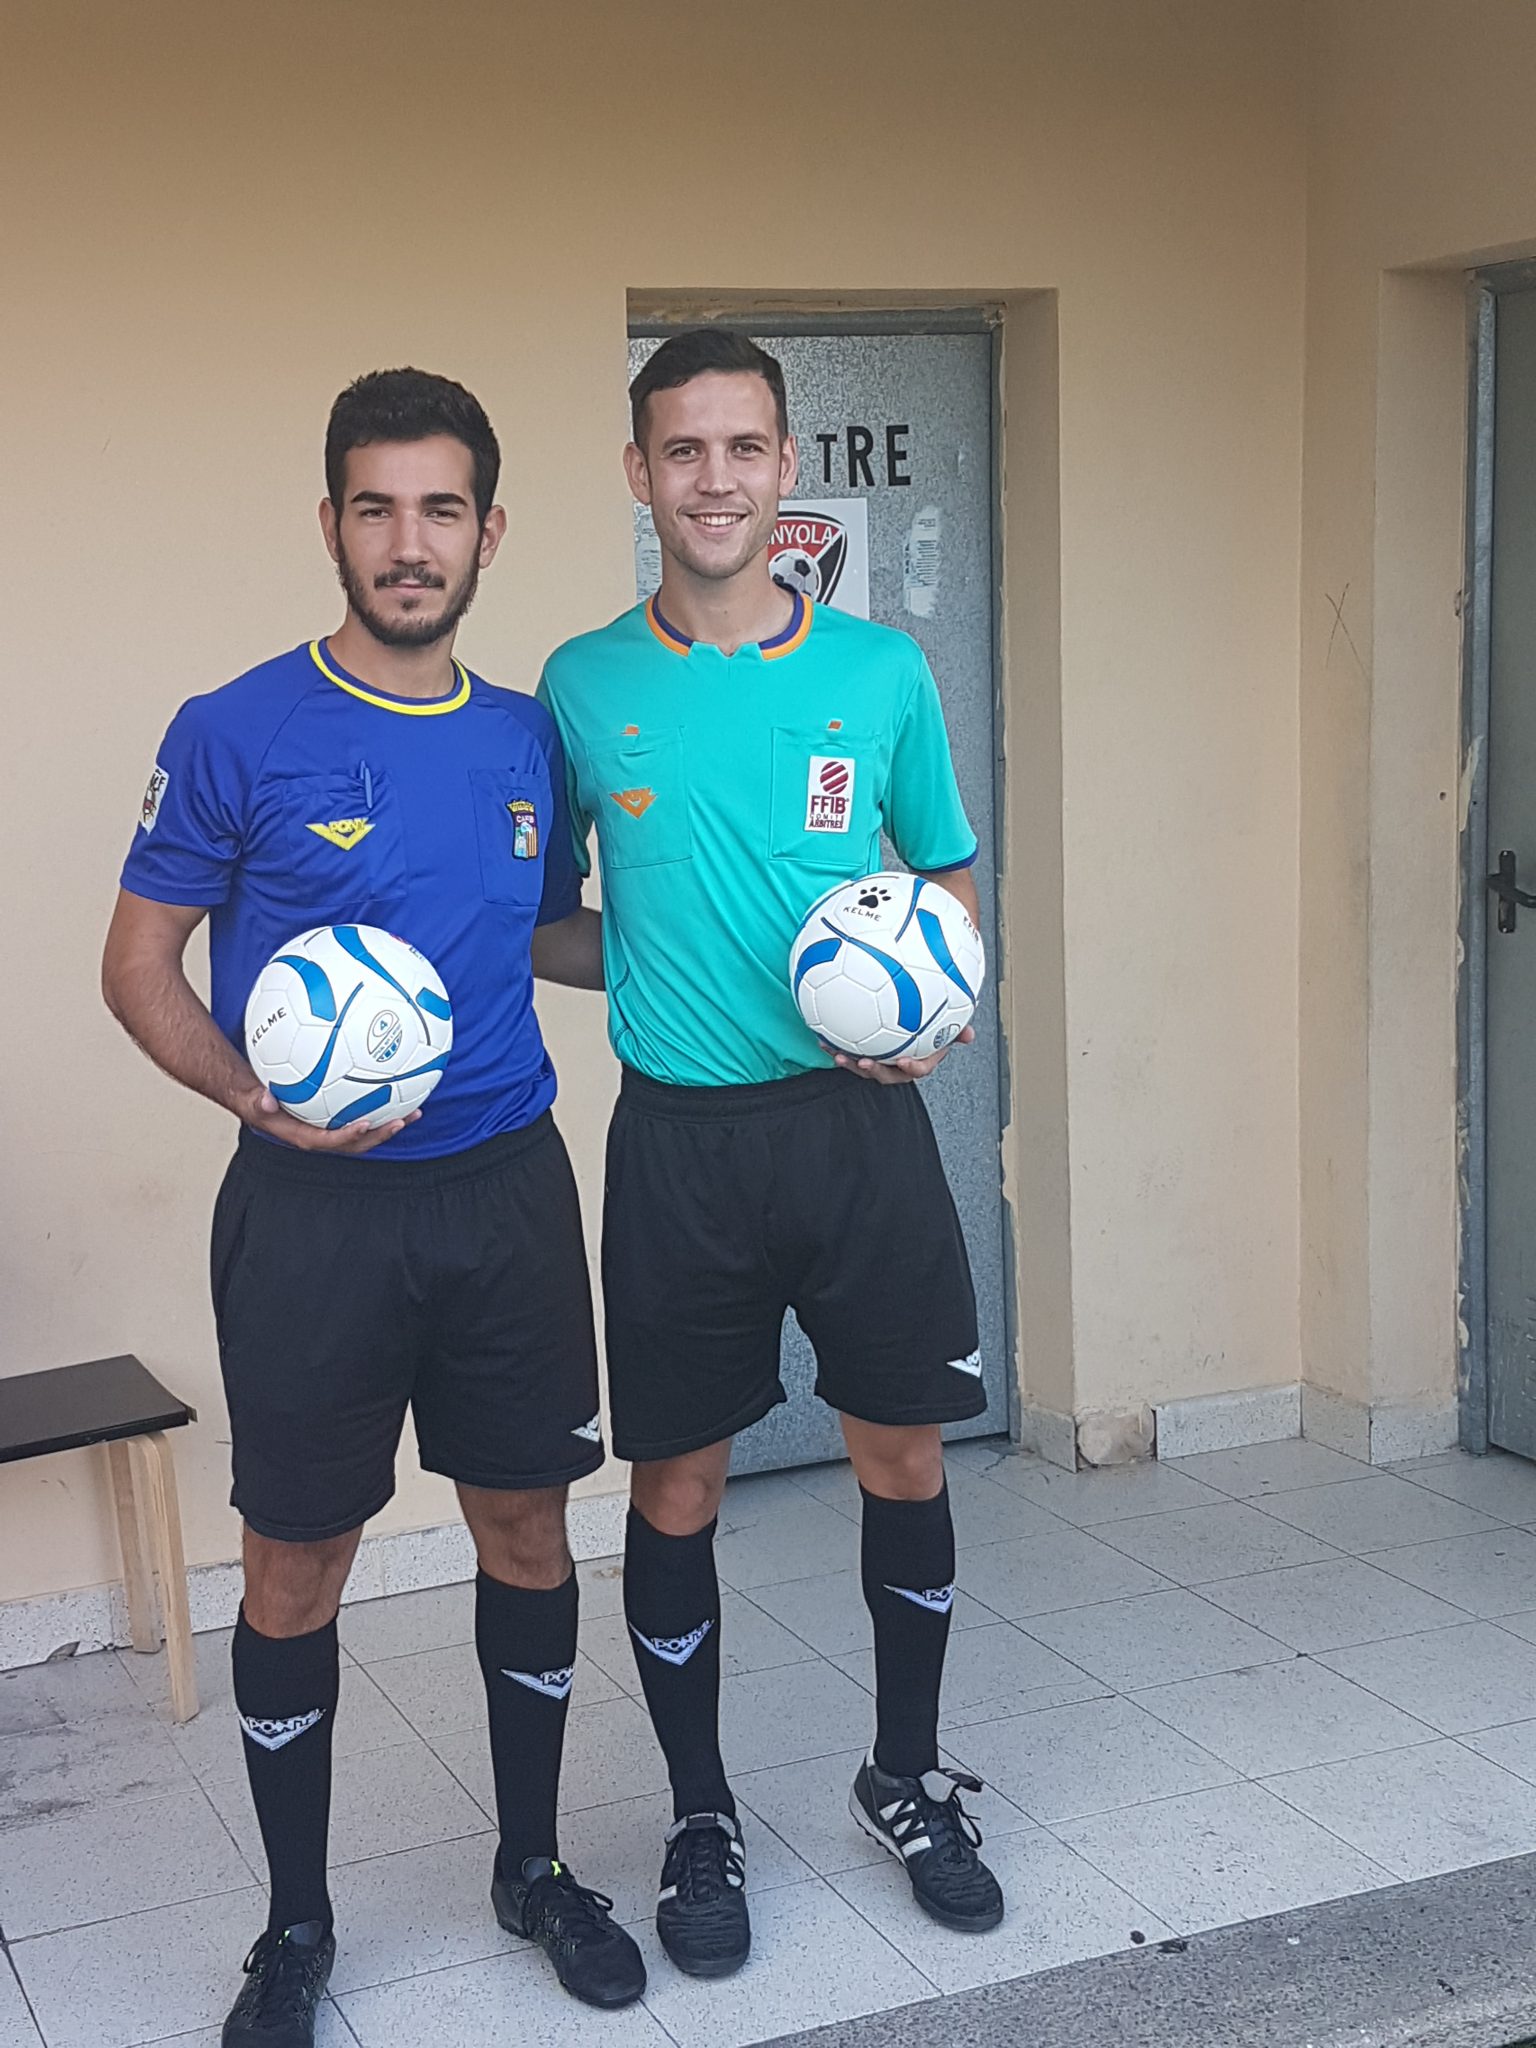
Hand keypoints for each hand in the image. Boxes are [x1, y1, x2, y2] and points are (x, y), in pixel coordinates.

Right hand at [235, 1083, 419, 1153]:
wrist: (258, 1099)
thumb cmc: (257, 1100)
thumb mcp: (252, 1101)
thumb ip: (258, 1102)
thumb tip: (267, 1101)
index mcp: (305, 1136)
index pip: (330, 1141)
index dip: (349, 1136)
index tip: (365, 1124)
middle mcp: (323, 1136)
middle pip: (357, 1141)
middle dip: (380, 1134)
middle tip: (402, 1120)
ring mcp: (333, 1128)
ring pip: (366, 1130)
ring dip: (390, 1123)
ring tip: (415, 1110)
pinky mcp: (338, 1117)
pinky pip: (363, 1113)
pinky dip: (381, 1106)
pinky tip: (399, 1089)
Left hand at [828, 1023, 975, 1084]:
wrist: (903, 1021)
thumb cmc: (929, 1024)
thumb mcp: (945, 1026)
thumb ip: (956, 1030)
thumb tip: (970, 1035)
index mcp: (920, 1060)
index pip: (919, 1069)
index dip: (912, 1068)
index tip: (904, 1061)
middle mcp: (899, 1065)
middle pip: (888, 1074)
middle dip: (875, 1071)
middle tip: (864, 1062)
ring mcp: (880, 1062)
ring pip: (866, 1068)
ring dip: (851, 1064)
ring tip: (838, 1054)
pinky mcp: (863, 1056)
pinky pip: (851, 1057)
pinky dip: (838, 1050)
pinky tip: (824, 1041)